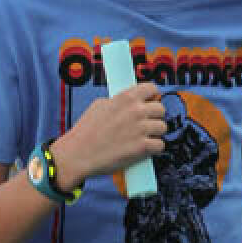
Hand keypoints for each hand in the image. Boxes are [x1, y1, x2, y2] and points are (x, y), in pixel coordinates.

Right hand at [52, 85, 167, 189]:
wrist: (78, 154)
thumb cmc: (85, 132)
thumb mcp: (99, 105)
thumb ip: (118, 101)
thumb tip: (129, 102)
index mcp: (126, 97)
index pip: (152, 88)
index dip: (152, 96)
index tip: (150, 102)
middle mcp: (136, 111)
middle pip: (161, 109)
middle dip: (154, 117)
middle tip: (145, 124)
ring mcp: (141, 129)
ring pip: (163, 128)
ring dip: (155, 133)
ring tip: (144, 138)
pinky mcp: (142, 147)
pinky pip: (160, 145)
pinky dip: (154, 149)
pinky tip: (145, 149)